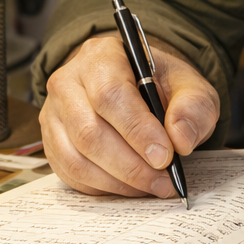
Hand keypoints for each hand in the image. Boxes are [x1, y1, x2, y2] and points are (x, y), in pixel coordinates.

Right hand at [40, 31, 219, 197]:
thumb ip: (193, 107)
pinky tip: (130, 186)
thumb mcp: (189, 86)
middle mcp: (68, 82)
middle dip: (130, 165)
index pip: (110, 94)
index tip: (165, 157)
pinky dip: (103, 187)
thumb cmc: (161, 86)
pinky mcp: (51, 142)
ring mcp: (54, 114)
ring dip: (118, 181)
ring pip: (76, 158)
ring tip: (152, 186)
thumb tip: (181, 140)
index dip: (137, 130)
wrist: (139, 89)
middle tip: (163, 181)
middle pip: (89, 131)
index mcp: (102, 56)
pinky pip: (70, 174)